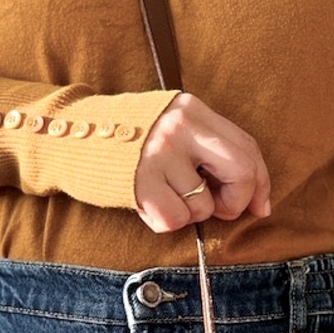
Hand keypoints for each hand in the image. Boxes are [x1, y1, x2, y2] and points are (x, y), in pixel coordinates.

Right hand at [135, 93, 270, 232]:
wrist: (72, 139)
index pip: (246, 147)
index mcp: (193, 110)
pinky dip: (164, 222)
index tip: (260, 207)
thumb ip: (211, 153)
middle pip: (240, 173)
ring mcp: (159, 155)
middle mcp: (180, 128)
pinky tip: (147, 204)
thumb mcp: (172, 130)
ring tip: (162, 194)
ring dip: (188, 213)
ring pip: (202, 206)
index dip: (261, 184)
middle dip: (236, 202)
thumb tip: (259, 202)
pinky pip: (174, 220)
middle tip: (219, 209)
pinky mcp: (140, 183)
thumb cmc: (129, 143)